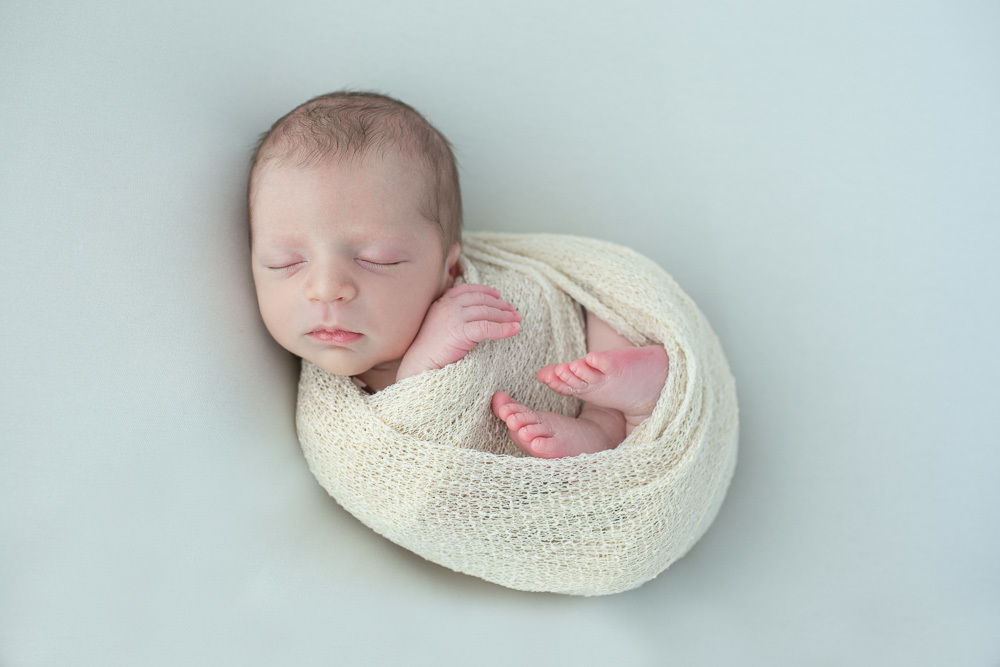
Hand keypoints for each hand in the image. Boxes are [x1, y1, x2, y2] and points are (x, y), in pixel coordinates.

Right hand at [396, 283, 521, 380]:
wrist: (418, 364)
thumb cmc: (429, 350)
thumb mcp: (439, 326)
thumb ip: (452, 317)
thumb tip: (473, 318)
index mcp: (442, 302)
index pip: (468, 290)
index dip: (485, 291)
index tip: (498, 295)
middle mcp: (448, 306)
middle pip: (481, 300)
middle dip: (500, 305)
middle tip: (513, 310)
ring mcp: (454, 317)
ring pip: (486, 312)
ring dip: (505, 316)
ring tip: (517, 320)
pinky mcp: (460, 331)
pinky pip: (487, 327)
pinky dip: (503, 329)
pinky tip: (514, 330)